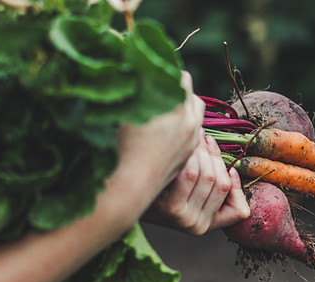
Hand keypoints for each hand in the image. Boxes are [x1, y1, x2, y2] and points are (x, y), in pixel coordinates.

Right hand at [115, 71, 203, 196]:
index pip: (182, 78)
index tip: (152, 71)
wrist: (127, 187)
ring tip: (162, 109)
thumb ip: (133, 86)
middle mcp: (190, 126)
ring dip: (183, 110)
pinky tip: (162, 129)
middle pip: (192, 97)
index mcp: (177, 110)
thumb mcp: (123, 111)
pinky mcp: (185, 158)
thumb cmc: (119, 148)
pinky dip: (182, 127)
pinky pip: (192, 135)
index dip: (167, 72)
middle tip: (157, 89)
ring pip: (195, 117)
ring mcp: (190, 144)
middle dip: (178, 91)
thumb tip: (131, 62)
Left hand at [142, 132, 250, 234]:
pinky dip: (191, 155)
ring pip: (208, 175)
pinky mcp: (171, 207)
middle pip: (221, 183)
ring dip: (202, 151)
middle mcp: (198, 226)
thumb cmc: (156, 190)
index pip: (239, 211)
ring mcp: (185, 218)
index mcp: (206, 226)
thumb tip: (226, 162)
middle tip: (204, 139)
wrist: (121, 196)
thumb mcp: (186, 197)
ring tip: (193, 139)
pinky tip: (184, 148)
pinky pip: (192, 173)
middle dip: (214, 156)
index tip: (230, 169)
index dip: (237, 187)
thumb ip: (207, 187)